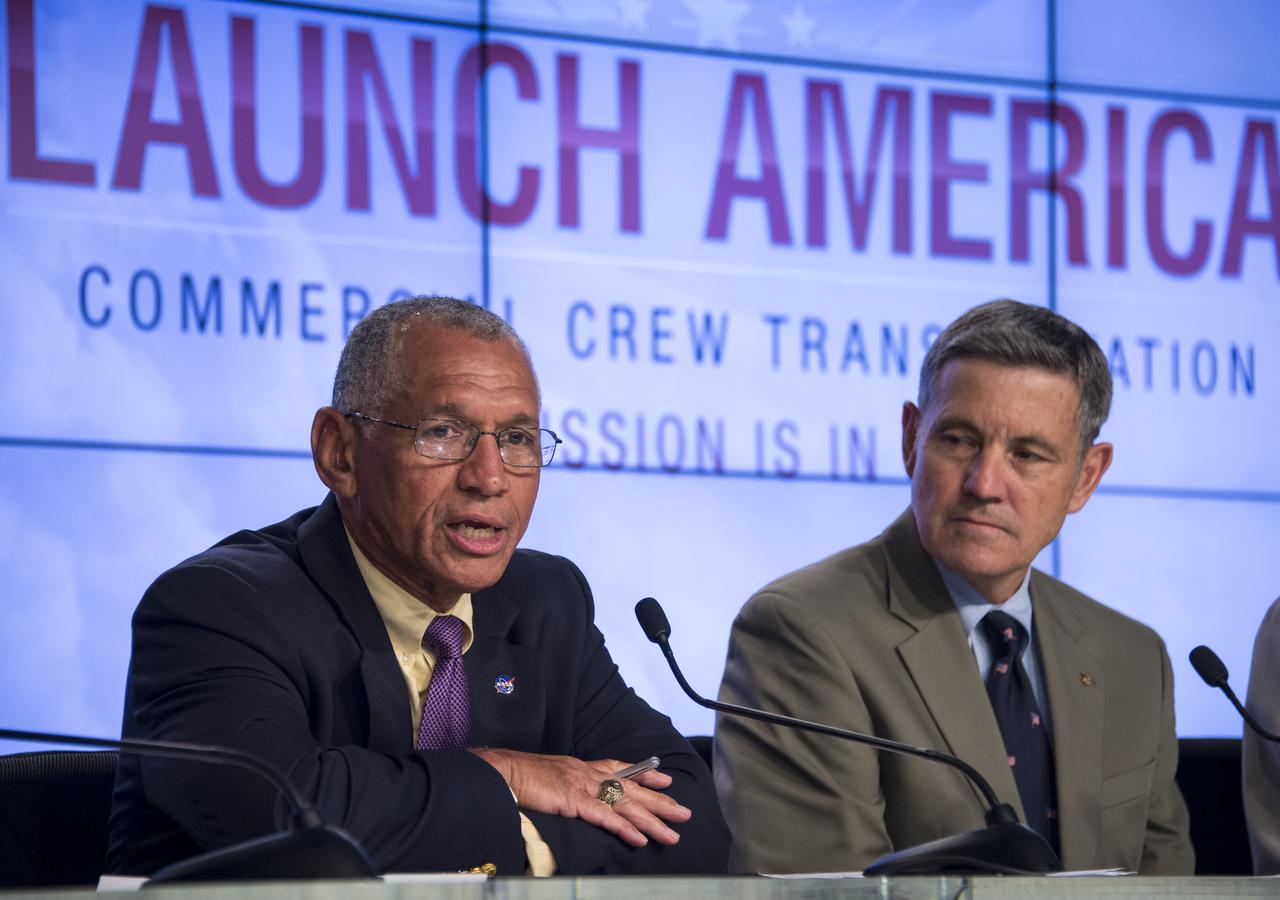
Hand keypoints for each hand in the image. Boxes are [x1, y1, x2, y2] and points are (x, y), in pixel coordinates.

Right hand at [471, 748, 690, 846]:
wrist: (502, 772)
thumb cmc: (522, 777)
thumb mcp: (552, 776)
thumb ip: (569, 785)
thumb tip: (577, 798)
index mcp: (582, 767)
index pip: (621, 768)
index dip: (645, 773)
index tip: (665, 778)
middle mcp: (588, 774)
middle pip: (632, 788)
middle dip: (661, 802)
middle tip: (684, 813)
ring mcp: (583, 786)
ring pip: (626, 805)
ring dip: (652, 820)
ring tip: (672, 834)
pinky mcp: (574, 801)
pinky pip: (605, 816)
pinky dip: (624, 828)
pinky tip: (639, 838)